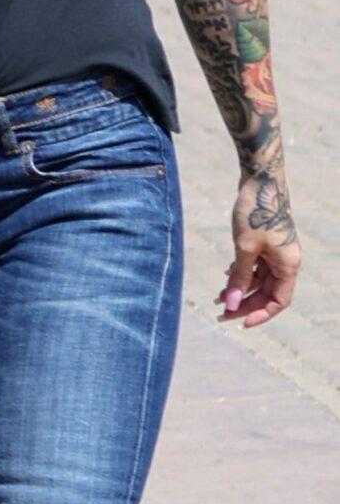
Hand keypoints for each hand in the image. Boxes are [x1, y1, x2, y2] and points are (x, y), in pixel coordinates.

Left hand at [221, 171, 300, 327]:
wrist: (260, 180)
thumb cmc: (255, 212)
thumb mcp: (244, 248)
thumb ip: (239, 277)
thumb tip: (230, 305)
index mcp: (288, 265)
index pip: (279, 301)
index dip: (261, 314)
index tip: (239, 323)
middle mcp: (286, 261)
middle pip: (267, 293)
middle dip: (244, 303)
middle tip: (220, 313)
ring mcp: (276, 252)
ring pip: (259, 280)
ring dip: (239, 289)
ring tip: (216, 298)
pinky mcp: (266, 243)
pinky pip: (255, 266)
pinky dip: (241, 273)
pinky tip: (224, 276)